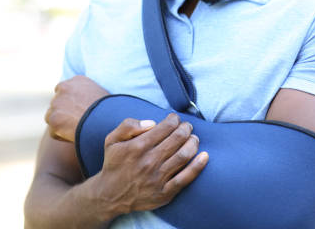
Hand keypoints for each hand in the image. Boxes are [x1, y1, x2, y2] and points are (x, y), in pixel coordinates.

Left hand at [45, 75, 108, 141]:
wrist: (107, 121)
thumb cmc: (110, 111)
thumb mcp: (102, 95)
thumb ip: (88, 95)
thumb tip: (85, 104)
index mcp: (77, 80)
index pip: (65, 90)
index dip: (71, 103)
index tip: (78, 111)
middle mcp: (64, 87)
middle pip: (57, 103)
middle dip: (64, 113)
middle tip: (78, 123)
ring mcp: (57, 102)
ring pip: (53, 116)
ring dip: (61, 124)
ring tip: (78, 130)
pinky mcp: (53, 118)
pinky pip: (53, 131)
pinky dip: (62, 136)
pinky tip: (75, 135)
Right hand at [89, 114, 208, 216]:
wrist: (110, 195)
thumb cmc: (114, 164)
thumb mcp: (112, 140)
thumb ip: (128, 125)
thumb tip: (152, 123)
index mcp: (138, 147)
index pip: (165, 127)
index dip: (174, 119)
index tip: (175, 119)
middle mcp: (149, 162)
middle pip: (177, 139)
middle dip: (186, 128)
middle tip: (187, 126)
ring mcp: (158, 178)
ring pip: (183, 155)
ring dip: (193, 143)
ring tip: (193, 138)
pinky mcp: (164, 193)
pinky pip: (185, 178)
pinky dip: (198, 166)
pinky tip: (205, 156)